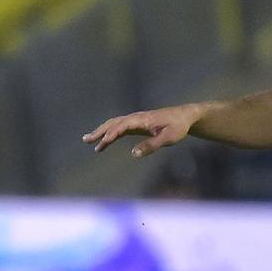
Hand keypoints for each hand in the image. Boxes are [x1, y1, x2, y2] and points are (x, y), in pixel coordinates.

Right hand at [82, 104, 200, 156]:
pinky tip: (104, 143)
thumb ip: (151, 145)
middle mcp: (135, 118)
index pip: (122, 125)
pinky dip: (110, 134)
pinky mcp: (137, 124)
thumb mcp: (168, 138)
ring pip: (114, 124)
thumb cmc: (178, 127)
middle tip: (86, 140)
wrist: (185, 116)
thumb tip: (133, 154)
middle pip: (113, 123)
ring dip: (101, 132)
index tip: (102, 143)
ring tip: (88, 140)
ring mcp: (135, 120)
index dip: (112, 134)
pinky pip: (119, 128)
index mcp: (142, 119)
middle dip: (99, 131)